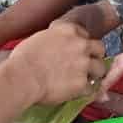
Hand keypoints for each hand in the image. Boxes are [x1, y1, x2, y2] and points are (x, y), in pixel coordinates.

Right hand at [5, 22, 122, 104]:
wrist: (21, 77)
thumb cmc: (23, 58)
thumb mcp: (40, 38)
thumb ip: (56, 39)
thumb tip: (58, 45)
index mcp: (69, 30)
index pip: (85, 34)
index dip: (81, 44)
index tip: (76, 51)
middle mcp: (81, 44)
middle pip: (100, 49)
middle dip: (95, 57)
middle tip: (86, 65)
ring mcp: (84, 64)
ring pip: (100, 69)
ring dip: (93, 74)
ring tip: (83, 80)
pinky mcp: (82, 84)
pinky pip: (91, 88)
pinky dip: (84, 91)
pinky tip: (75, 92)